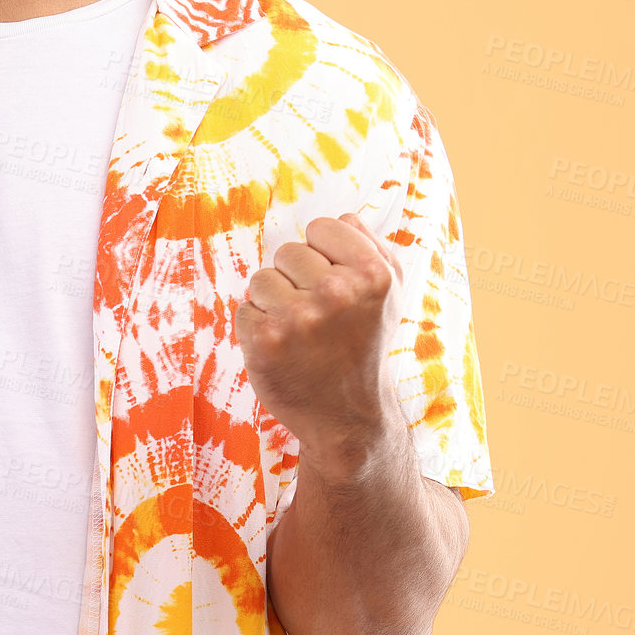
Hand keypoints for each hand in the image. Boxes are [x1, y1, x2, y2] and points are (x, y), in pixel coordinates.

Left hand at [235, 213, 405, 472]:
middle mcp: (337, 293)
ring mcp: (298, 317)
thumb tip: (343, 216)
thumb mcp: (389, 295)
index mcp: (372, 275)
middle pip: (288, 251)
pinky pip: (244, 308)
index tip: (335, 285)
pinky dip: (257, 327)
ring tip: (299, 333)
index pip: (321, 227)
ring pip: (262, 278)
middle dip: (296, 279)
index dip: (324, 254)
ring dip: (273, 303)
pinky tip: (283, 350)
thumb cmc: (364, 347)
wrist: (347, 418)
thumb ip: (372, 247)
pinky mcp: (265, 339)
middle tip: (318, 318)